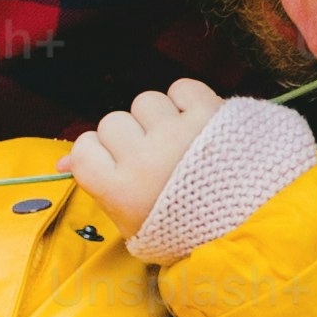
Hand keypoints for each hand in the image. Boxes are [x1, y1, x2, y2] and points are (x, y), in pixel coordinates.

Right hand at [64, 79, 224, 228]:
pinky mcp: (209, 114)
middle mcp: (144, 160)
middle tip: (156, 160)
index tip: (117, 165)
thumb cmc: (189, 229)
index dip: (98, 154)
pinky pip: (182, 88)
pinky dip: (187, 100)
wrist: (255, 225)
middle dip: (131, 137)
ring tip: (181, 143)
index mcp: (121, 191)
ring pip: (145, 102)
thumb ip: (100, 191)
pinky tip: (197, 125)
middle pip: (112, 122)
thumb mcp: (136, 227)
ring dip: (159, 118)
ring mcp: (176, 134)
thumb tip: (61, 163)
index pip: (84, 149)